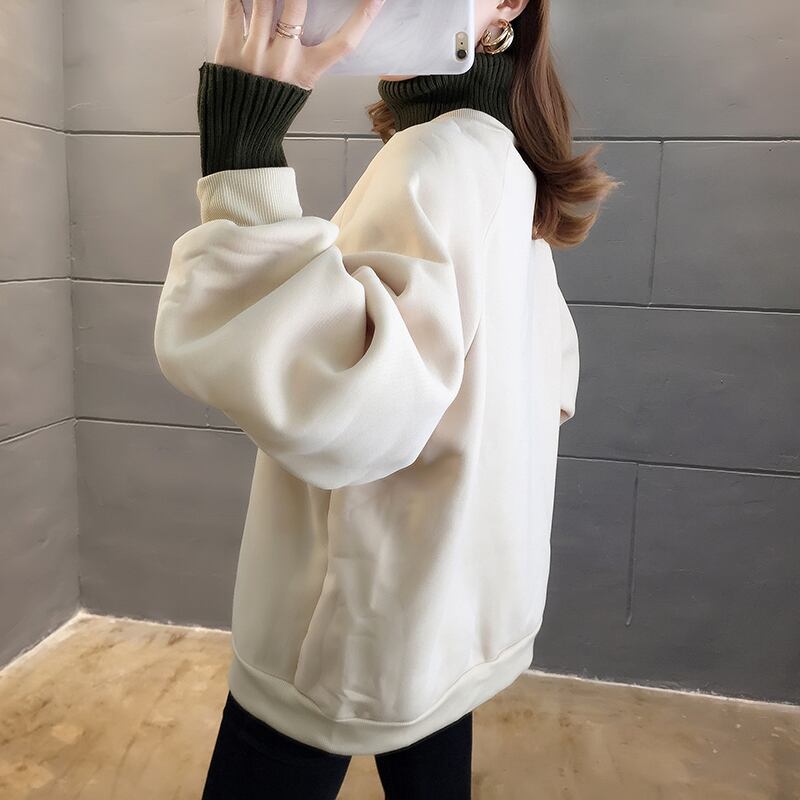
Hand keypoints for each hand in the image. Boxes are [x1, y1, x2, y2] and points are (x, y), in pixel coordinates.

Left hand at [213, 0, 385, 90]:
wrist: (240, 129)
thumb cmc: (272, 105)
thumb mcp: (301, 84)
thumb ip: (308, 55)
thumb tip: (313, 20)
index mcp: (307, 72)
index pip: (343, 43)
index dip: (363, 19)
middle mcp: (283, 61)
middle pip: (297, 7)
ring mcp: (255, 54)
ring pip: (263, 2)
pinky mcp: (228, 49)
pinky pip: (233, 8)